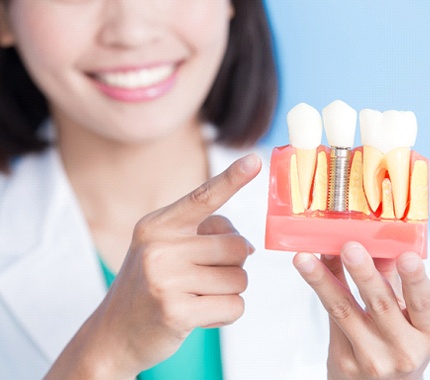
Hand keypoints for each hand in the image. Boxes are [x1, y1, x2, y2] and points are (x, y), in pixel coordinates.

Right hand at [46, 153, 260, 378]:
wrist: (113, 333)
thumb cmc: (149, 285)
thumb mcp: (166, 249)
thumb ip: (206, 236)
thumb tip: (248, 245)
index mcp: (157, 226)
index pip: (202, 198)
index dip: (232, 179)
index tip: (255, 159)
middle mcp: (159, 248)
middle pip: (236, 246)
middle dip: (234, 264)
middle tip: (210, 276)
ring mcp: (165, 280)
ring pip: (239, 278)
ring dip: (229, 290)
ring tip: (199, 296)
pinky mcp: (176, 313)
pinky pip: (234, 307)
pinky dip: (226, 313)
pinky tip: (201, 315)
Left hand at [294, 242, 429, 379]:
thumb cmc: (393, 349)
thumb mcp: (401, 319)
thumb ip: (388, 282)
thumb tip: (373, 242)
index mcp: (424, 334)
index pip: (423, 305)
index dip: (415, 281)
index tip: (406, 257)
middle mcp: (402, 349)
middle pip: (380, 304)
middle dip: (364, 273)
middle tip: (349, 248)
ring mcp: (372, 358)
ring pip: (344, 310)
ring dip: (323, 279)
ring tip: (305, 259)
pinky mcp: (345, 361)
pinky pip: (330, 318)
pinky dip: (319, 288)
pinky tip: (307, 268)